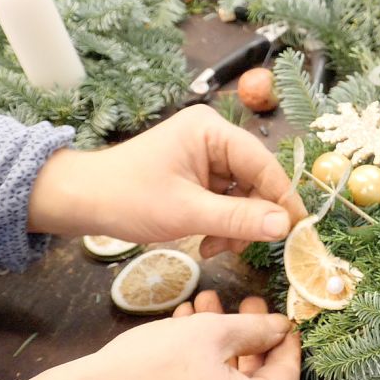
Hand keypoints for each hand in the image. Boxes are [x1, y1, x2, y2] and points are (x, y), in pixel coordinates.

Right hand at [13, 291, 300, 379]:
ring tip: (205, 305)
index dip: (286, 342)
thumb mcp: (211, 333)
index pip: (286, 377)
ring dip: (220, 345)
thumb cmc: (150, 369)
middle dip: (247, 336)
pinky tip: (186, 329)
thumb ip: (255, 328)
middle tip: (244, 301)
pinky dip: (203, 369)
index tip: (284, 317)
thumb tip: (278, 328)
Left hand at [28, 105, 307, 256]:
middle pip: (256, 181)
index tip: (298, 230)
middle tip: (239, 247)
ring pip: (243, 196)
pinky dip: (222, 225)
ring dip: (235, 226)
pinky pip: (227, 201)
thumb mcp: (187, 213)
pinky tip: (206, 242)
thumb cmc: (126, 197)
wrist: (81, 201)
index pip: (264, 164)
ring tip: (212, 247)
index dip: (283, 198)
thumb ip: (238, 219)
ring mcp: (206, 156)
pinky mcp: (199, 175)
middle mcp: (213, 137)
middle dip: (251, 218)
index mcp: (212, 131)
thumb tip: (285, 226)